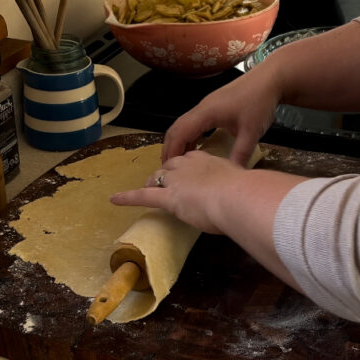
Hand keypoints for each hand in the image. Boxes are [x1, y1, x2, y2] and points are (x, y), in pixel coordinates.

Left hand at [110, 150, 244, 233]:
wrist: (238, 196)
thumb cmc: (244, 192)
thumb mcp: (240, 184)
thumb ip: (234, 187)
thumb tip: (242, 196)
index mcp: (206, 159)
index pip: (190, 160)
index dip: (186, 169)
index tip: (189, 175)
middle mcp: (187, 165)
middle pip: (170, 167)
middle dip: (166, 175)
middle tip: (168, 185)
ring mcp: (175, 180)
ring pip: (157, 178)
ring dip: (152, 183)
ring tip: (147, 189)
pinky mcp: (166, 197)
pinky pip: (143, 196)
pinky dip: (128, 198)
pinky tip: (115, 199)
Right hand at [162, 68, 281, 164]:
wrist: (269, 79)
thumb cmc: (259, 102)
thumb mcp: (252, 132)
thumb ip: (240, 154)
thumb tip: (233, 176)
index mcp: (206, 113)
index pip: (180, 133)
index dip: (172, 151)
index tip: (168, 168)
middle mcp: (201, 108)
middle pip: (176, 128)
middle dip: (169, 148)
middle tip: (167, 169)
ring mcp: (206, 106)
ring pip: (183, 124)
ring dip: (178, 142)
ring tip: (178, 162)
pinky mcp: (213, 106)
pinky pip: (193, 122)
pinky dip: (189, 136)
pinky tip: (194, 149)